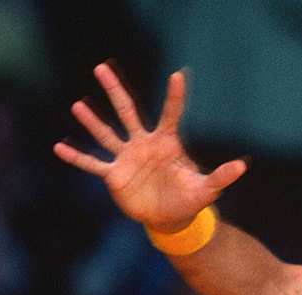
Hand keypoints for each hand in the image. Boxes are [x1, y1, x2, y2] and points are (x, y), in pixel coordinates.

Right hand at [53, 64, 246, 231]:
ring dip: (92, 121)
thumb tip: (242, 167)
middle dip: (115, 91)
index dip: (175, 96)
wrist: (170, 219)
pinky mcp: (115, 175)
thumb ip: (221, 177)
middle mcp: (144, 144)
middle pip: (127, 112)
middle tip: (101, 68)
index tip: (178, 75)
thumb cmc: (190, 200)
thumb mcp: (207, 190)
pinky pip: (93, 163)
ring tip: (78, 105)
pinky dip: (77, 158)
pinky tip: (59, 148)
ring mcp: (128, 157)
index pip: (171, 114)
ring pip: (107, 134)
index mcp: (167, 143)